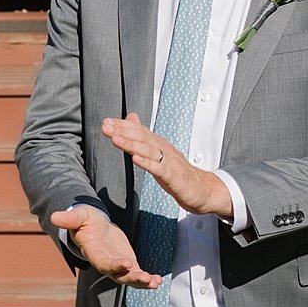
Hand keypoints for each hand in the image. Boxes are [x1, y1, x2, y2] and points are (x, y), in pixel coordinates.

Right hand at [48, 205, 161, 287]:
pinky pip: (138, 275)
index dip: (114, 265)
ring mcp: (117, 265)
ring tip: (155, 282)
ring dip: (142, 282)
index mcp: (94, 253)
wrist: (94, 225)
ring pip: (130, 278)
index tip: (127, 263)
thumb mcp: (79, 216)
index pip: (103, 263)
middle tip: (146, 279)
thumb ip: (69, 219)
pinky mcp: (127, 264)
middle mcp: (105, 263)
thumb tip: (54, 217)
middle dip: (133, 278)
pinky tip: (159, 280)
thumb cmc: (85, 220)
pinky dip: (148, 279)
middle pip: (119, 275)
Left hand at [101, 114, 233, 219]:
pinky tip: (136, 159)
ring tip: (115, 139)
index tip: (106, 122)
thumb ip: (143, 136)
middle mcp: (164, 150)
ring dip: (131, 144)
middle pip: (142, 138)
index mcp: (158, 144)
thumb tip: (131, 117)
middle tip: (106, 127)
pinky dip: (148, 164)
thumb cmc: (178, 172)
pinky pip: (160, 169)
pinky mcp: (174, 177)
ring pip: (149, 151)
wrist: (201, 189)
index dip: (122, 126)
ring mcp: (170, 163)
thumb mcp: (158, 152)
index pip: (139, 131)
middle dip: (122, 131)